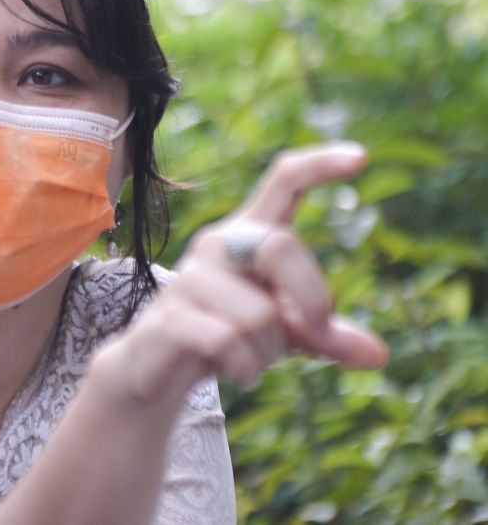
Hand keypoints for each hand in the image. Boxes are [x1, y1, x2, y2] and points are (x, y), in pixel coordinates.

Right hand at [102, 141, 388, 408]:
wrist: (152, 370)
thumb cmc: (224, 337)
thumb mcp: (282, 334)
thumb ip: (326, 337)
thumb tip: (378, 355)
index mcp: (248, 235)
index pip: (283, 182)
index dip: (319, 167)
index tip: (361, 157)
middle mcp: (218, 245)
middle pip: (279, 246)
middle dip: (312, 300)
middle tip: (315, 334)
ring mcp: (188, 279)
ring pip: (260, 315)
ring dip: (269, 352)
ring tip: (251, 359)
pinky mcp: (170, 318)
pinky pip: (230, 343)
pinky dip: (246, 369)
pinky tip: (237, 374)